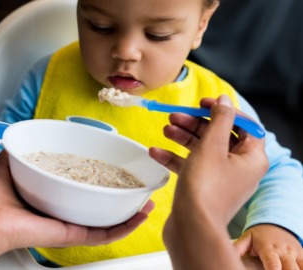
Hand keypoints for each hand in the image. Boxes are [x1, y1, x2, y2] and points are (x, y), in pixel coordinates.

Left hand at [0, 151, 152, 268]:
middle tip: (137, 186)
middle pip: (97, 205)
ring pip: (106, 221)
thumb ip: (20, 148)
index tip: (115, 169)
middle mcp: (61, 210)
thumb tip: (25, 133)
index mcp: (49, 194)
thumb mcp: (8, 163)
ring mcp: (68, 224)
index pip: (80, 187)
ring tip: (146, 200)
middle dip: (120, 197)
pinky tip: (139, 215)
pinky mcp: (70, 235)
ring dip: (130, 212)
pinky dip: (124, 226)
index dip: (100, 179)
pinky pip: (102, 234)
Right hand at [150, 95, 268, 223]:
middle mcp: (239, 168)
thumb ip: (219, 119)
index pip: (243, 124)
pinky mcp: (202, 188)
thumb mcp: (212, 145)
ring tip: (165, 129)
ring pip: (202, 150)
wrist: (191, 227)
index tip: (203, 102)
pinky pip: (190, 166)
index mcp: (251, 157)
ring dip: (183, 137)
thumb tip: (224, 100)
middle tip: (176, 116)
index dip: (222, 110)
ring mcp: (220, 179)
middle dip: (195, 124)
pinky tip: (155, 152)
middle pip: (218, 135)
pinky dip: (175, 158)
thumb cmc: (205, 187)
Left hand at [235, 224, 302, 268]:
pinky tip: (299, 269)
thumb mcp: (247, 238)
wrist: (276, 224)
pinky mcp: (302, 254)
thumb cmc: (259, 234)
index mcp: (268, 248)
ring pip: (301, 266)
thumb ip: (238, 247)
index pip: (272, 262)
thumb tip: (228, 255)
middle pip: (290, 268)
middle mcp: (284, 251)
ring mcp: (295, 253)